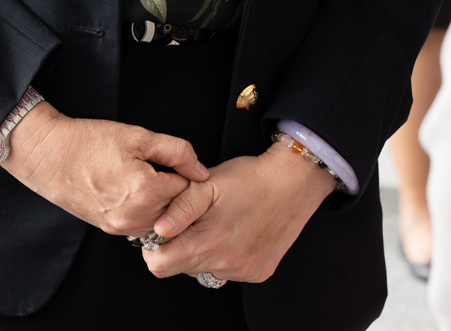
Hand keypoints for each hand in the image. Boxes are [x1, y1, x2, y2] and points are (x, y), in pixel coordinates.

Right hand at [1, 103, 207, 234]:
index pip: (187, 189)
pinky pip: (141, 224)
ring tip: (145, 177)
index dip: (184, 172)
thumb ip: (177, 152)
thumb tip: (200, 171)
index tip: (174, 161)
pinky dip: (144, 209)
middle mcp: (135, 216)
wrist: (49, 156)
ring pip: (160, 219)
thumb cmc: (90, 141)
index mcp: (146, 191)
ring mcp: (121, 226)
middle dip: (174, 188)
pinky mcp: (110, 229)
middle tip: (160, 167)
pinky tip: (131, 189)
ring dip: (160, 201)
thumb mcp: (138, 136)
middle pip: (176, 208)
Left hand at [141, 141, 337, 283]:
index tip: (166, 228)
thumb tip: (159, 231)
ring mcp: (243, 272)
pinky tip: (238, 231)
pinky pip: (229, 271)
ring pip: (205, 270)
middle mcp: (225, 265)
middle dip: (180, 246)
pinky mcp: (258, 272)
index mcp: (207, 244)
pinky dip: (227, 254)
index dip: (155, 246)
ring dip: (204, 251)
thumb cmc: (250, 178)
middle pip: (181, 269)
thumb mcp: (208, 183)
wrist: (295, 181)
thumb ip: (180, 207)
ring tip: (219, 223)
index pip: (159, 265)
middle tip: (194, 220)